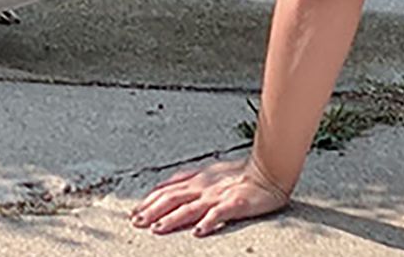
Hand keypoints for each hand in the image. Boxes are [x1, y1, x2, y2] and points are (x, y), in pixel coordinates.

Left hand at [130, 156, 290, 236]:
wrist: (267, 170)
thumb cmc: (240, 173)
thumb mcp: (208, 171)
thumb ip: (187, 178)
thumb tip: (166, 185)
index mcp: (196, 180)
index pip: (167, 190)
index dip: (149, 200)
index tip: (135, 211)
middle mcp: (203, 187)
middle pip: (172, 199)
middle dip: (152, 211)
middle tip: (136, 222)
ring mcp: (218, 196)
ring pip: (190, 208)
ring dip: (172, 218)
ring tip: (157, 228)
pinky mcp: (235, 204)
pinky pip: (219, 214)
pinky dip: (208, 222)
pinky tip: (197, 231)